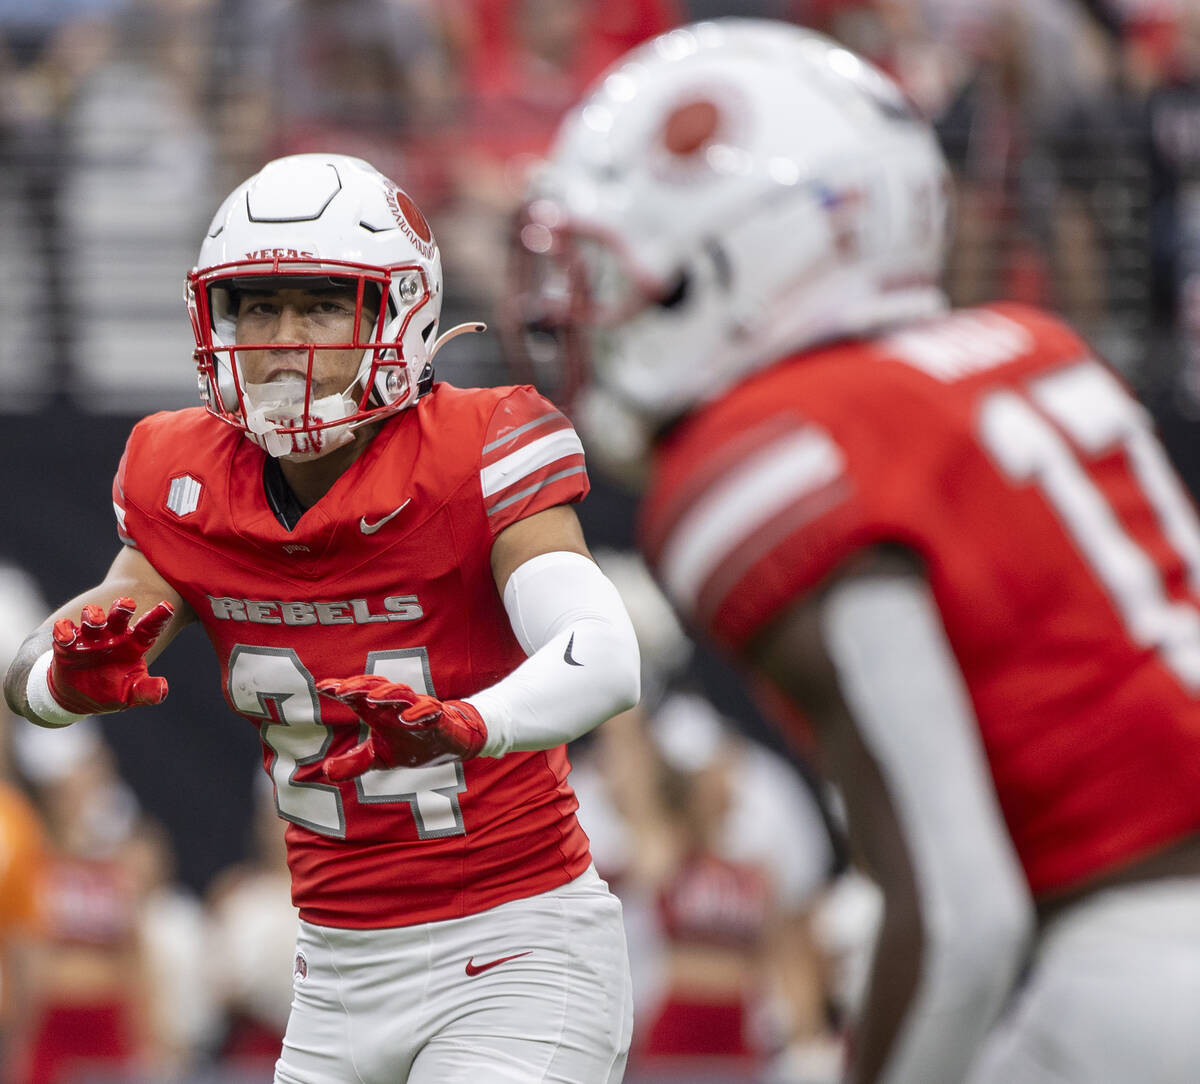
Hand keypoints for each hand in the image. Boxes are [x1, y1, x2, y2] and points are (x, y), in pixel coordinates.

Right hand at [48, 598, 173, 713]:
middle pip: (119, 615)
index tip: (167, 607)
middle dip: (122, 607)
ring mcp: (90, 637)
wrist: (79, 698)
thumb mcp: (132, 693)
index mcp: (134, 644)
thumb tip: (163, 689)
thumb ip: (147, 691)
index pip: (149, 627)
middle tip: (127, 604)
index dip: (158, 617)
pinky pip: (64, 630)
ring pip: (92, 617)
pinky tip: (67, 637)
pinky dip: (64, 630)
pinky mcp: (67, 644)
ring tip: (96, 622)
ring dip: (93, 615)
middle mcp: (113, 635)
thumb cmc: (113, 689)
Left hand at [316, 675, 487, 779]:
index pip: (356, 696)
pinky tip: (406, 718)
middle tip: (341, 690)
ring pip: (402, 693)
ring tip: (372, 697)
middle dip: (359, 687)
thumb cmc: (412, 743)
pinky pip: (430, 710)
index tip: (321, 686)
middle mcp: (395, 706)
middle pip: (376, 688)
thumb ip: (355, 763)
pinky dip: (419, 712)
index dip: (340, 689)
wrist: (451, 744)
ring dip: (387, 693)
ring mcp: (417, 709)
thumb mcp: (380, 758)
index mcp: (379, 712)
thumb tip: (327, 771)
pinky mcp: (439, 718)